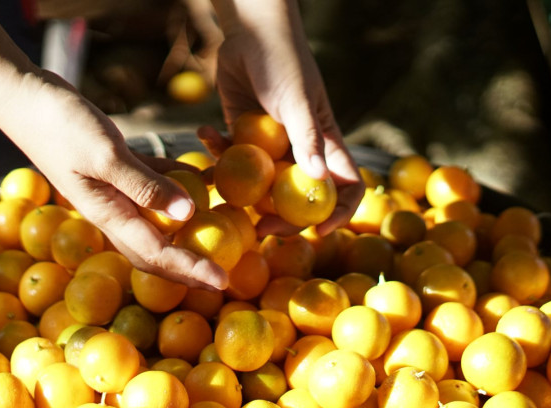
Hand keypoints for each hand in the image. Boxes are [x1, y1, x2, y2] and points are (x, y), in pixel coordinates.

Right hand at [9, 72, 227, 289]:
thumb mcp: (106, 155)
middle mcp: (111, 210)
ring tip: (217, 233)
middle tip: (221, 277)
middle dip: (188, 267)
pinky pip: (152, 183)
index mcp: (108, 215)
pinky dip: (176, 184)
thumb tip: (187, 214)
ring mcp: (111, 190)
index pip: (156, 255)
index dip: (191, 270)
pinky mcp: (113, 166)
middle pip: (155, 251)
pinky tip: (199, 177)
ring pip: (154, 222)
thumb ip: (145, 185)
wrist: (21, 95)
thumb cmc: (60, 124)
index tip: (222, 281)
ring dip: (184, 232)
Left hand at [207, 3, 362, 237]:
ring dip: (240, 191)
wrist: (252, 31)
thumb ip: (307, 138)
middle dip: (281, 216)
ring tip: (218, 185)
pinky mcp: (242, 135)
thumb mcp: (297, 101)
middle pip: (298, 199)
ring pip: (260, 185)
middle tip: (260, 226)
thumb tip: (319, 180)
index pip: (345, 187)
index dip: (340, 213)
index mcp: (326, 144)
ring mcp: (270, 146)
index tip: (320, 231)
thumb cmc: (284, 62)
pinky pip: (231, 158)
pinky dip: (216, 151)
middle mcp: (300, 151)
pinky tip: (204, 132)